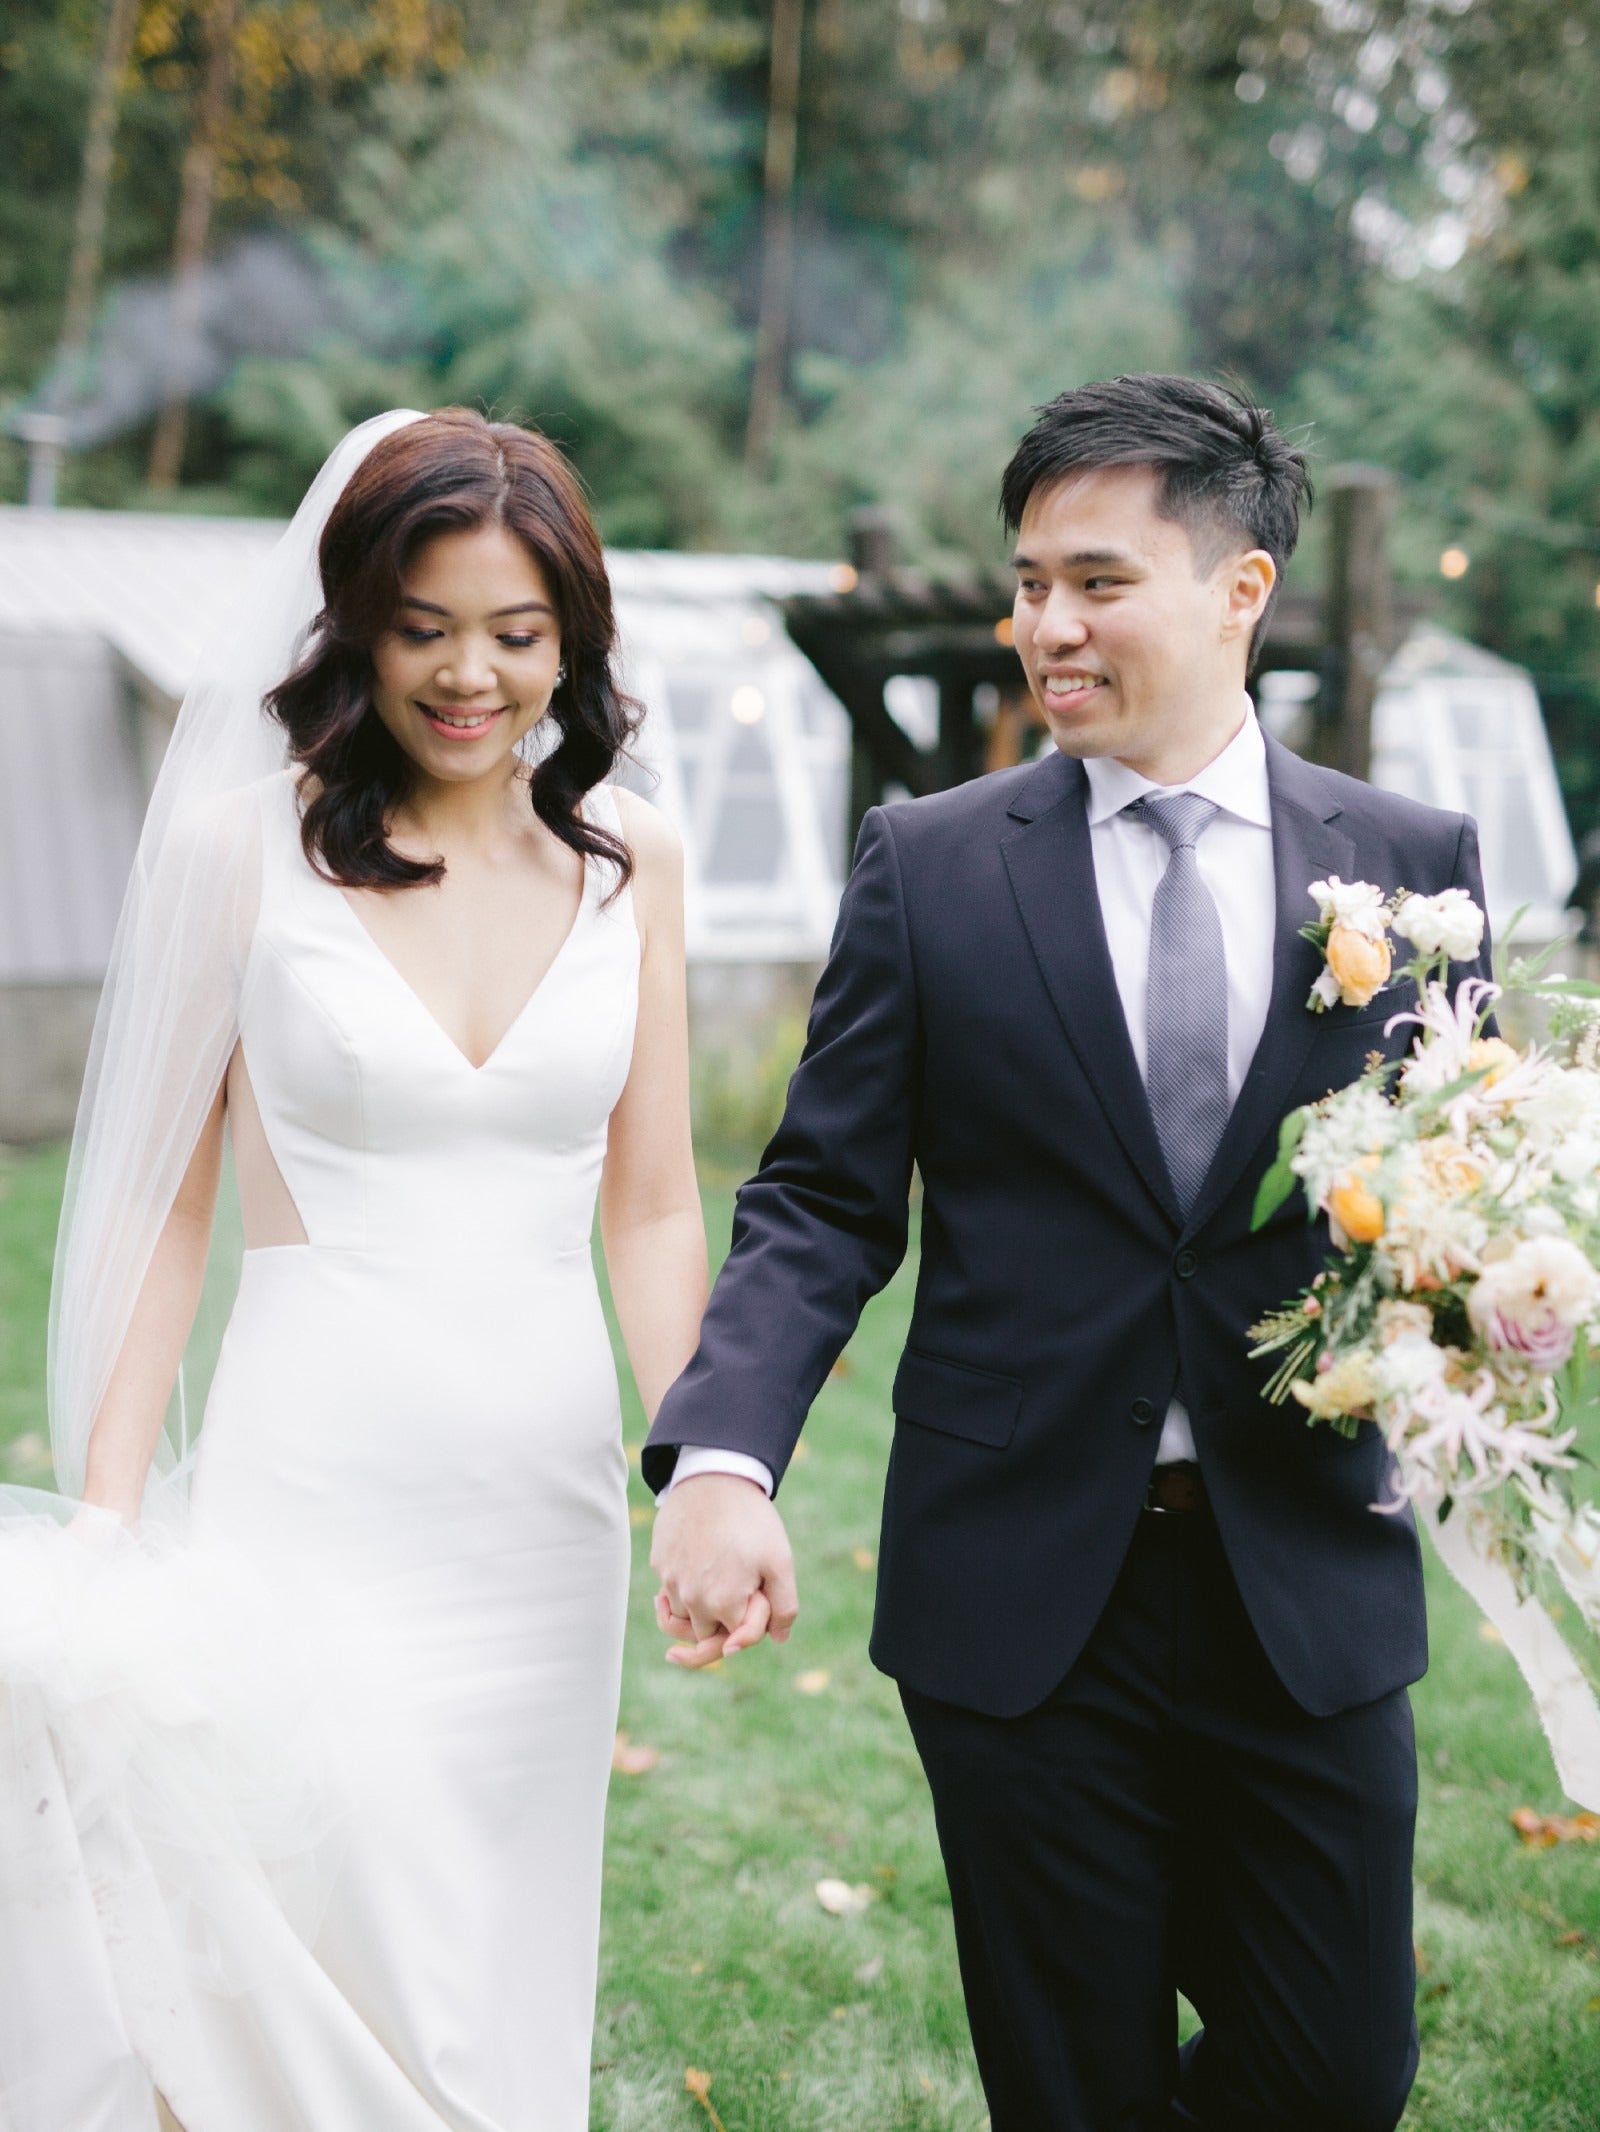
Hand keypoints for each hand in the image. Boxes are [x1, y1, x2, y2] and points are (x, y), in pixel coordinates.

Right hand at [650, 1472, 798, 1669]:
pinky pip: (668, 1591)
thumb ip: (783, 1606)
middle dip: (721, 1623)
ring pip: (683, 1617)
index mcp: (723, 1604)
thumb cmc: (751, 1520)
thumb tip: (778, 1639)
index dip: (750, 1626)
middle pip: (705, 1634)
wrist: (714, 1476)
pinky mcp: (659, 1562)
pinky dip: (680, 1590)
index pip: (733, 1641)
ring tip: (716, 1584)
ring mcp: (670, 1581)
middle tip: (739, 1591)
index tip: (756, 1603)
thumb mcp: (780, 1561)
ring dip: (698, 1611)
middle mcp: (691, 1599)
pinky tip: (697, 1567)